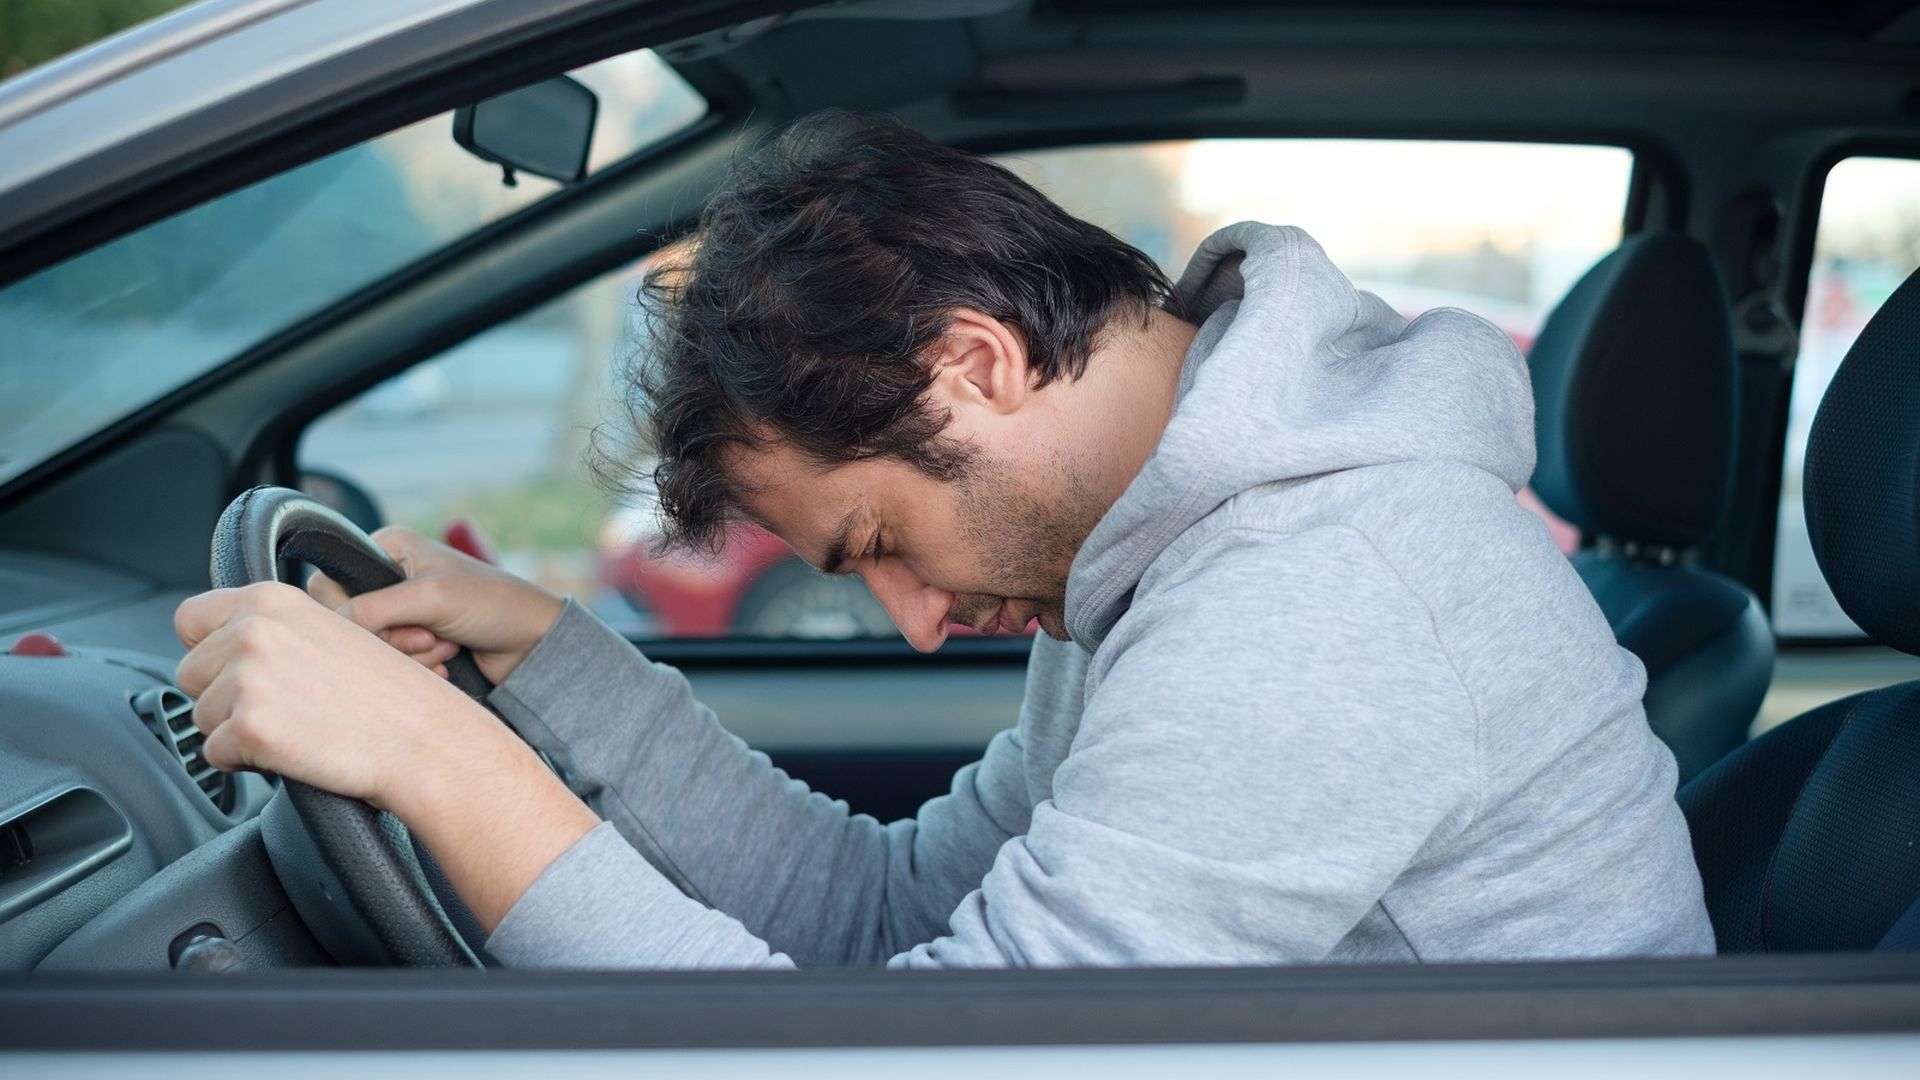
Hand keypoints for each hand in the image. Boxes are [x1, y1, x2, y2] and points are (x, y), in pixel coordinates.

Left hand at [174, 581, 599, 928]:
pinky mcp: (248, 727)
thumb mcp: (332, 632)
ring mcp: (247, 678)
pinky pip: (214, 755)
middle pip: (188, 673)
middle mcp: (252, 630)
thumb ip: (274, 628)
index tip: (236, 668)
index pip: (190, 618)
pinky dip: (246, 761)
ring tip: (295, 727)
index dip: (208, 648)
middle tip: (283, 707)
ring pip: (199, 716)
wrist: (425, 739)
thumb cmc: (389, 694)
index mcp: (271, 599)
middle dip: (222, 696)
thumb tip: (222, 645)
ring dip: (235, 730)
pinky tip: (293, 750)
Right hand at [306, 526, 564, 684]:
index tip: (394, 624)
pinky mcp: (412, 642)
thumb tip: (330, 629)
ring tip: (446, 647)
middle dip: (392, 640)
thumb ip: (374, 610)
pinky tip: (448, 662)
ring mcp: (400, 611)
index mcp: (387, 548)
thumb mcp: (431, 598)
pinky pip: (391, 665)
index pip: (328, 586)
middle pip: (348, 624)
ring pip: (370, 649)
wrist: (534, 645)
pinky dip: (418, 669)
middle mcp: (388, 577)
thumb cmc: (494, 606)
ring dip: (411, 657)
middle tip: (430, 637)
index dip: (353, 615)